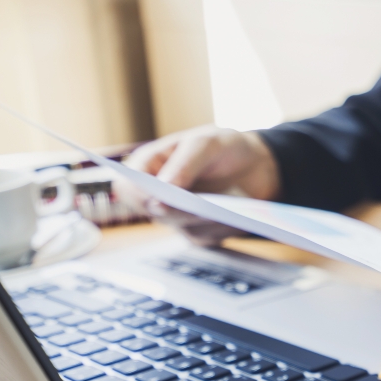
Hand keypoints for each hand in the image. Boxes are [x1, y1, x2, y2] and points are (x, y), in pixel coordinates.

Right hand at [118, 125, 279, 245]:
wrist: (252, 163)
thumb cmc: (222, 146)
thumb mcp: (205, 144)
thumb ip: (184, 164)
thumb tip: (164, 188)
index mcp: (150, 165)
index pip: (128, 186)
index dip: (139, 195)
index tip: (158, 199)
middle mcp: (157, 193)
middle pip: (153, 213)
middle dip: (178, 211)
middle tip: (199, 209)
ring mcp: (176, 213)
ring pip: (181, 227)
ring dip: (204, 221)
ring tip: (225, 212)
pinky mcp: (196, 228)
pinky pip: (204, 236)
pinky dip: (220, 228)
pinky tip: (235, 219)